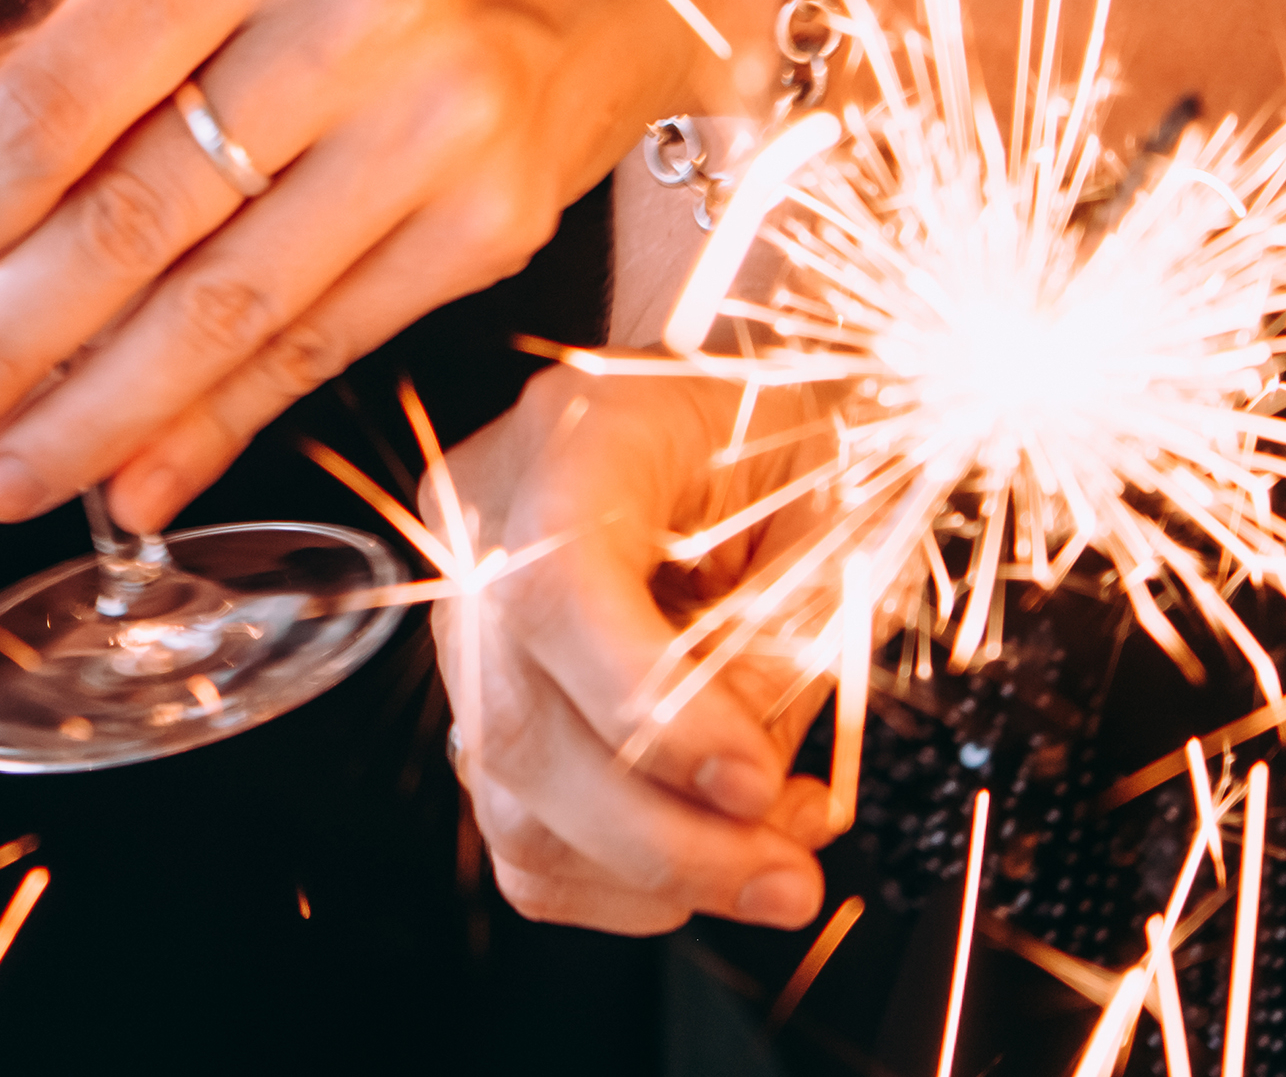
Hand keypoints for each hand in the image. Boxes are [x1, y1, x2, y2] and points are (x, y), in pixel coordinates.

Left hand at [0, 0, 737, 527]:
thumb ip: (113, 18)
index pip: (79, 79)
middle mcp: (359, 22)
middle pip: (143, 217)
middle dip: (6, 342)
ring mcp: (442, 137)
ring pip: (231, 311)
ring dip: (94, 414)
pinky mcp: (496, 229)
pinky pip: (326, 346)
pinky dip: (218, 426)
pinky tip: (132, 484)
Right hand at [435, 359, 832, 933]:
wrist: (721, 405)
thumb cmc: (781, 437)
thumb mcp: (823, 506)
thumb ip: (781, 638)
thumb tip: (748, 792)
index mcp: (577, 434)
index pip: (556, 585)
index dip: (649, 708)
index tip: (756, 781)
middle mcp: (486, 522)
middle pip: (518, 725)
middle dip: (666, 842)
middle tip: (789, 881)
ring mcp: (461, 611)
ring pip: (510, 800)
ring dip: (652, 873)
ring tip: (771, 859)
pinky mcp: (475, 690)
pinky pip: (516, 828)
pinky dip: (615, 877)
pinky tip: (702, 848)